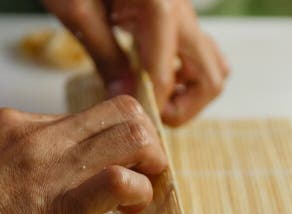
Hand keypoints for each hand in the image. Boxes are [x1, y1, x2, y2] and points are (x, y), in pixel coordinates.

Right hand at [0, 95, 166, 213]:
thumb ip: (4, 164)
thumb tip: (27, 181)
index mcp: (13, 125)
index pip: (86, 117)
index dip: (111, 140)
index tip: (114, 164)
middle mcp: (37, 136)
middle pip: (121, 112)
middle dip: (144, 141)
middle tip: (143, 174)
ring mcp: (50, 169)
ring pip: (132, 135)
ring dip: (150, 163)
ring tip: (142, 193)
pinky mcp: (60, 208)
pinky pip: (118, 182)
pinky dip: (139, 191)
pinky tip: (131, 209)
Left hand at [45, 0, 229, 125]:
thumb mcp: (77, 10)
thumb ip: (105, 55)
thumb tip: (125, 97)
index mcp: (160, 7)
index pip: (165, 77)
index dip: (148, 108)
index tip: (130, 123)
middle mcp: (181, 10)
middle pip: (211, 77)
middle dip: (183, 108)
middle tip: (149, 114)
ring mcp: (185, 12)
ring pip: (213, 65)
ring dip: (191, 92)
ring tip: (154, 98)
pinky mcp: (178, 14)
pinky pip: (200, 51)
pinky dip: (186, 73)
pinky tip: (152, 76)